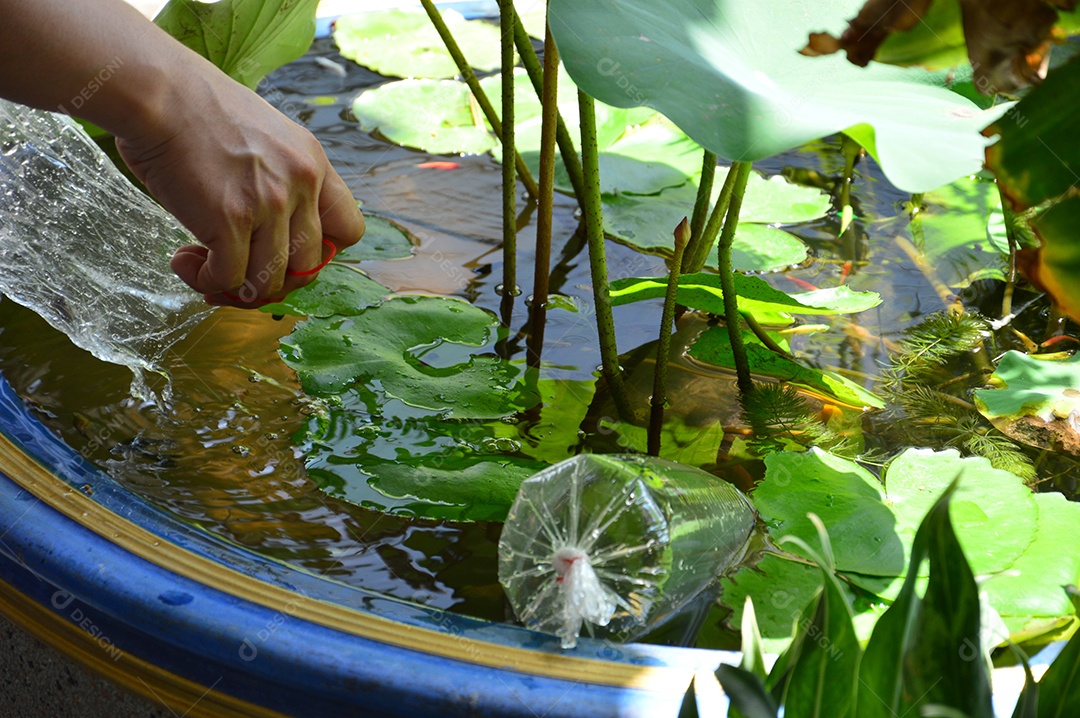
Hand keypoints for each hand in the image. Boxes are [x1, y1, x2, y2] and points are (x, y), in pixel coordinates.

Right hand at [114, 56, 363, 307]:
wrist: (160, 91)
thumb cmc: (196, 111)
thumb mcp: (265, 137)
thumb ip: (280, 180)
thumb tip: (271, 237)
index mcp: (314, 163)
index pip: (349, 230)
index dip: (320, 253)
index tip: (286, 253)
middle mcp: (301, 185)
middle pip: (309, 266)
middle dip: (274, 280)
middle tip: (238, 270)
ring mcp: (269, 204)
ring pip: (270, 282)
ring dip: (236, 287)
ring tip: (200, 264)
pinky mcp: (230, 221)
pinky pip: (230, 279)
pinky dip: (205, 281)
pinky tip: (183, 262)